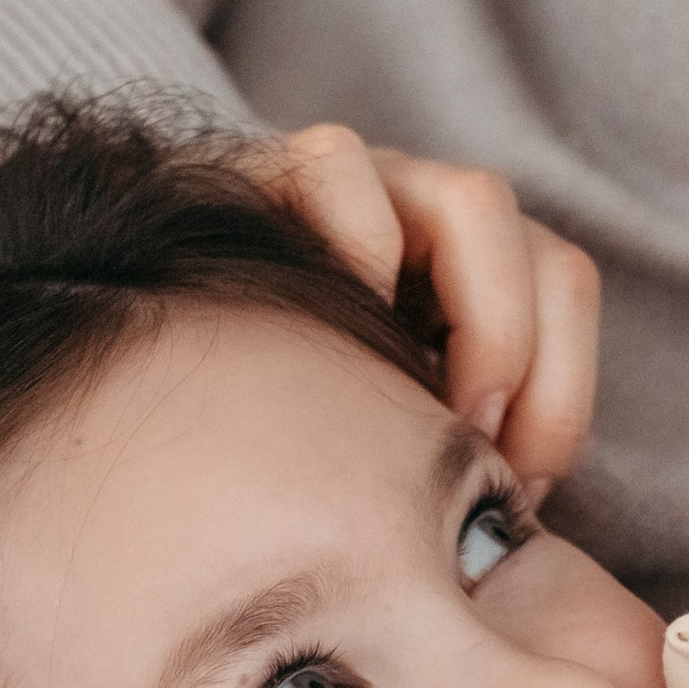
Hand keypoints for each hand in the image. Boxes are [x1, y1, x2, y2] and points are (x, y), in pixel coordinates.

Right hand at [253, 125, 599, 493]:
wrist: (121, 343)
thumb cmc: (263, 422)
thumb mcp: (378, 450)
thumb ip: (446, 466)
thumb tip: (521, 516)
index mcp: (466, 277)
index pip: (567, 295)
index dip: (564, 400)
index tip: (519, 493)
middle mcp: (424, 218)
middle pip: (550, 258)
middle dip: (531, 370)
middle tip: (478, 454)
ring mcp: (358, 184)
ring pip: (477, 203)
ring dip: (481, 323)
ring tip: (424, 406)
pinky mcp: (268, 172)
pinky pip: (341, 170)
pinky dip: (359, 250)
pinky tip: (325, 346)